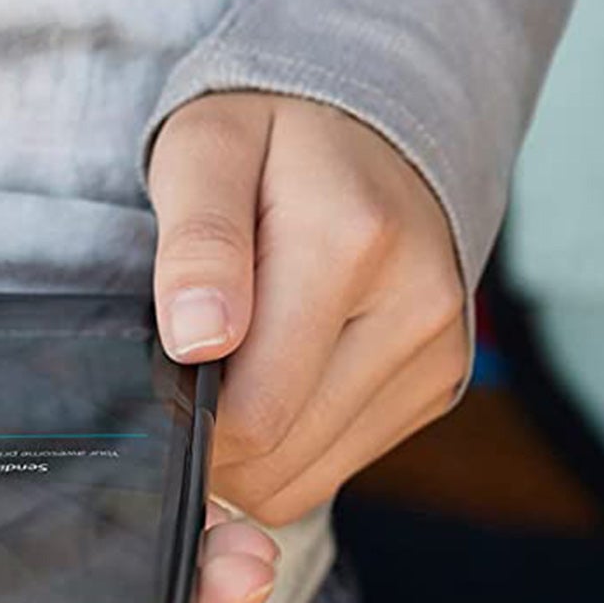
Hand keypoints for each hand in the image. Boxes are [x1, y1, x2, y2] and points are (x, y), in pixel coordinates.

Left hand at [148, 93, 468, 525]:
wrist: (380, 125)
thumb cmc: (276, 133)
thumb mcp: (207, 148)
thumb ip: (198, 242)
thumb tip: (197, 341)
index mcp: (352, 244)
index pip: (253, 412)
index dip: (187, 420)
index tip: (162, 376)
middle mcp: (415, 308)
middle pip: (281, 457)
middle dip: (215, 439)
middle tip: (188, 366)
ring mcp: (438, 353)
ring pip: (309, 477)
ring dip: (254, 449)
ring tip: (238, 364)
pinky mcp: (440, 383)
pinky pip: (340, 464)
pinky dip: (295, 442)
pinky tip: (283, 373)